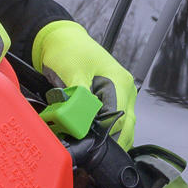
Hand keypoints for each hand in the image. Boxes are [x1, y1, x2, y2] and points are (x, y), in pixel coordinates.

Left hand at [32, 20, 136, 148]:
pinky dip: (104, 131)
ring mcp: (121, 95)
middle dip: (108, 140)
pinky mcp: (112, 99)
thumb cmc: (68, 51)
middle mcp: (126, 89)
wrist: (62, 41)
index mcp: (120, 82)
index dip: (102, 133)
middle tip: (87, 147)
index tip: (84, 140)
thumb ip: (80, 99)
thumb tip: (83, 123)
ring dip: (107, 137)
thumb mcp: (73, 73)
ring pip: (123, 127)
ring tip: (87, 142)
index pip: (119, 119)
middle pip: (126, 127)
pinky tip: (90, 135)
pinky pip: (114, 122)